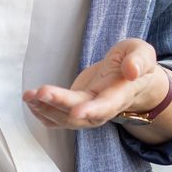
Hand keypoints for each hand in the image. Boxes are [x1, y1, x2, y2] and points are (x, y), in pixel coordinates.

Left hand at [24, 39, 171, 129]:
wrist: (132, 77)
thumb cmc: (136, 62)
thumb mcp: (142, 54)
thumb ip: (139, 60)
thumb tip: (132, 70)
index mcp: (120, 94)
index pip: (106, 106)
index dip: (92, 110)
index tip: (77, 111)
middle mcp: (103, 108)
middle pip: (79, 114)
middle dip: (59, 104)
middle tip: (40, 93)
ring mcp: (88, 110)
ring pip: (66, 118)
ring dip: (46, 109)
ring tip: (28, 96)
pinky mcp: (77, 107)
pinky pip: (59, 118)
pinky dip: (43, 113)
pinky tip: (30, 103)